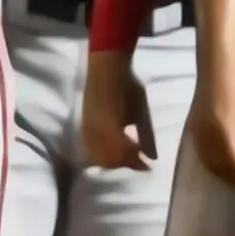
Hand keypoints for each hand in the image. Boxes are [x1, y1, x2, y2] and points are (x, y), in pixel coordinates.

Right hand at [82, 51, 157, 169]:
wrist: (107, 68)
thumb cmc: (128, 86)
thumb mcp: (141, 111)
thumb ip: (146, 136)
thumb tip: (152, 158)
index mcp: (112, 130)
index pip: (124, 156)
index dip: (137, 164)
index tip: (148, 167)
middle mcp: (96, 134)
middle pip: (109, 160)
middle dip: (125, 163)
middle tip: (139, 161)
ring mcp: (86, 130)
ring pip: (98, 157)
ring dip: (113, 160)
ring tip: (127, 155)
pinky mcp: (82, 126)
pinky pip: (90, 149)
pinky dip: (101, 154)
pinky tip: (112, 149)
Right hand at [185, 60, 234, 190]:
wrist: (215, 66)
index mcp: (227, 129)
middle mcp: (209, 134)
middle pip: (220, 165)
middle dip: (233, 179)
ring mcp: (198, 131)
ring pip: (208, 161)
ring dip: (220, 173)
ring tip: (233, 181)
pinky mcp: (192, 126)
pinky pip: (199, 152)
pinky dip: (209, 163)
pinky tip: (218, 167)